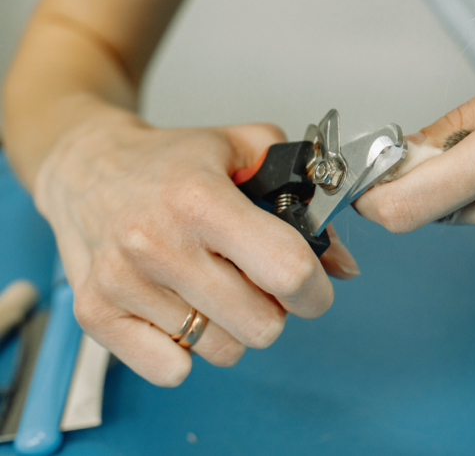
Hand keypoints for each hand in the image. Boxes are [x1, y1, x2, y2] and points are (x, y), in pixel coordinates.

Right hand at [34, 107, 357, 385]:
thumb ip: (306, 200)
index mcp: (201, 199)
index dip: (315, 288)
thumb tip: (343, 265)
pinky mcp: (96, 314)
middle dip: (276, 309)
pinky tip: (182, 307)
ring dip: (232, 327)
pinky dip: (187, 349)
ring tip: (216, 287)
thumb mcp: (247, 148)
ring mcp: (124, 283)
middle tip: (259, 283)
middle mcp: (159, 243)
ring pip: (222, 351)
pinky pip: (171, 370)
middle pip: (261, 325)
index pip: (286, 269)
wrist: (87, 165)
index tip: (313, 286)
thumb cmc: (174, 160)